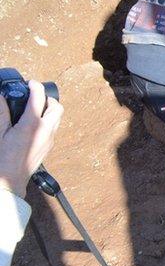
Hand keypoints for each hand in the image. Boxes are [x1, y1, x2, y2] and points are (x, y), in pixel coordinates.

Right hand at [0, 80, 62, 197]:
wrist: (9, 182)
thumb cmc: (1, 159)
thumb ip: (1, 113)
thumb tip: (1, 97)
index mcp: (32, 125)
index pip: (39, 98)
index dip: (35, 86)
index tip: (30, 83)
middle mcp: (45, 131)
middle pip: (56, 107)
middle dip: (47, 98)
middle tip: (34, 96)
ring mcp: (49, 140)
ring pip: (58, 118)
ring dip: (49, 110)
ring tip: (33, 109)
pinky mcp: (48, 147)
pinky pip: (53, 128)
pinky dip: (48, 121)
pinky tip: (33, 124)